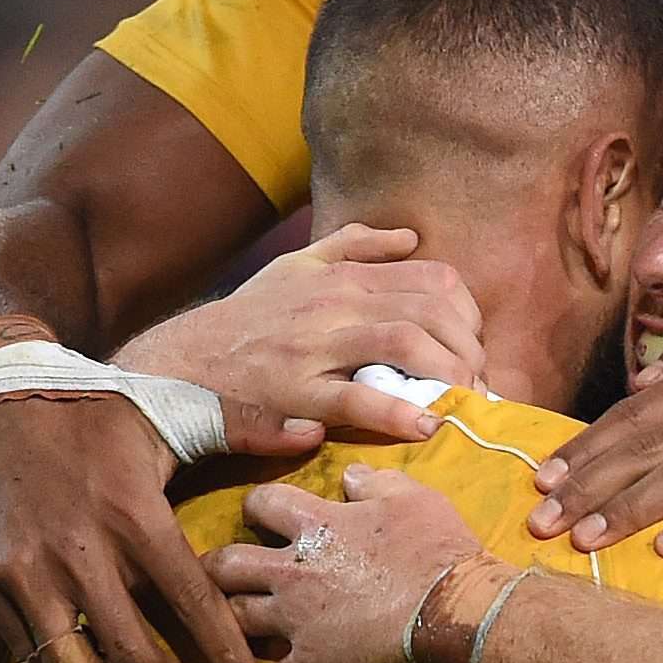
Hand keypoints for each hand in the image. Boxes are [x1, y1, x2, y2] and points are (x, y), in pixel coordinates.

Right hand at [0, 394, 261, 662]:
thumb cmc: (93, 410)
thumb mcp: (169, 409)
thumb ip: (245, 427)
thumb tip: (313, 434)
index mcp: (134, 513)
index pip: (190, 600)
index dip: (224, 655)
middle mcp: (79, 550)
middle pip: (138, 650)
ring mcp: (26, 573)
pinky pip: (32, 658)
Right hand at [119, 224, 487, 446]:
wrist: (181, 362)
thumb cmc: (247, 318)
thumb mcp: (296, 266)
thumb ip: (353, 247)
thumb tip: (408, 237)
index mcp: (343, 277)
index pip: (433, 281)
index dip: (468, 315)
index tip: (473, 345)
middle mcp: (335, 304)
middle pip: (430, 311)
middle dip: (469, 348)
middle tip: (480, 382)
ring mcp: (316, 347)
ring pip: (403, 344)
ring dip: (448, 375)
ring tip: (465, 402)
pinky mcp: (296, 392)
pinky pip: (357, 398)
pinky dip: (398, 412)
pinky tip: (424, 425)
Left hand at [206, 469, 483, 662]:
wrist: (458, 614)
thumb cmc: (439, 553)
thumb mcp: (414, 499)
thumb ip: (375, 482)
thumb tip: (351, 475)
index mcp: (316, 526)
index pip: (262, 502)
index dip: (258, 508)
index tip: (263, 518)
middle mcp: (293, 571)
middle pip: (225, 565)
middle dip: (216, 569)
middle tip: (224, 577)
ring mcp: (296, 621)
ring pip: (233, 621)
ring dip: (230, 626)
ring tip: (234, 632)